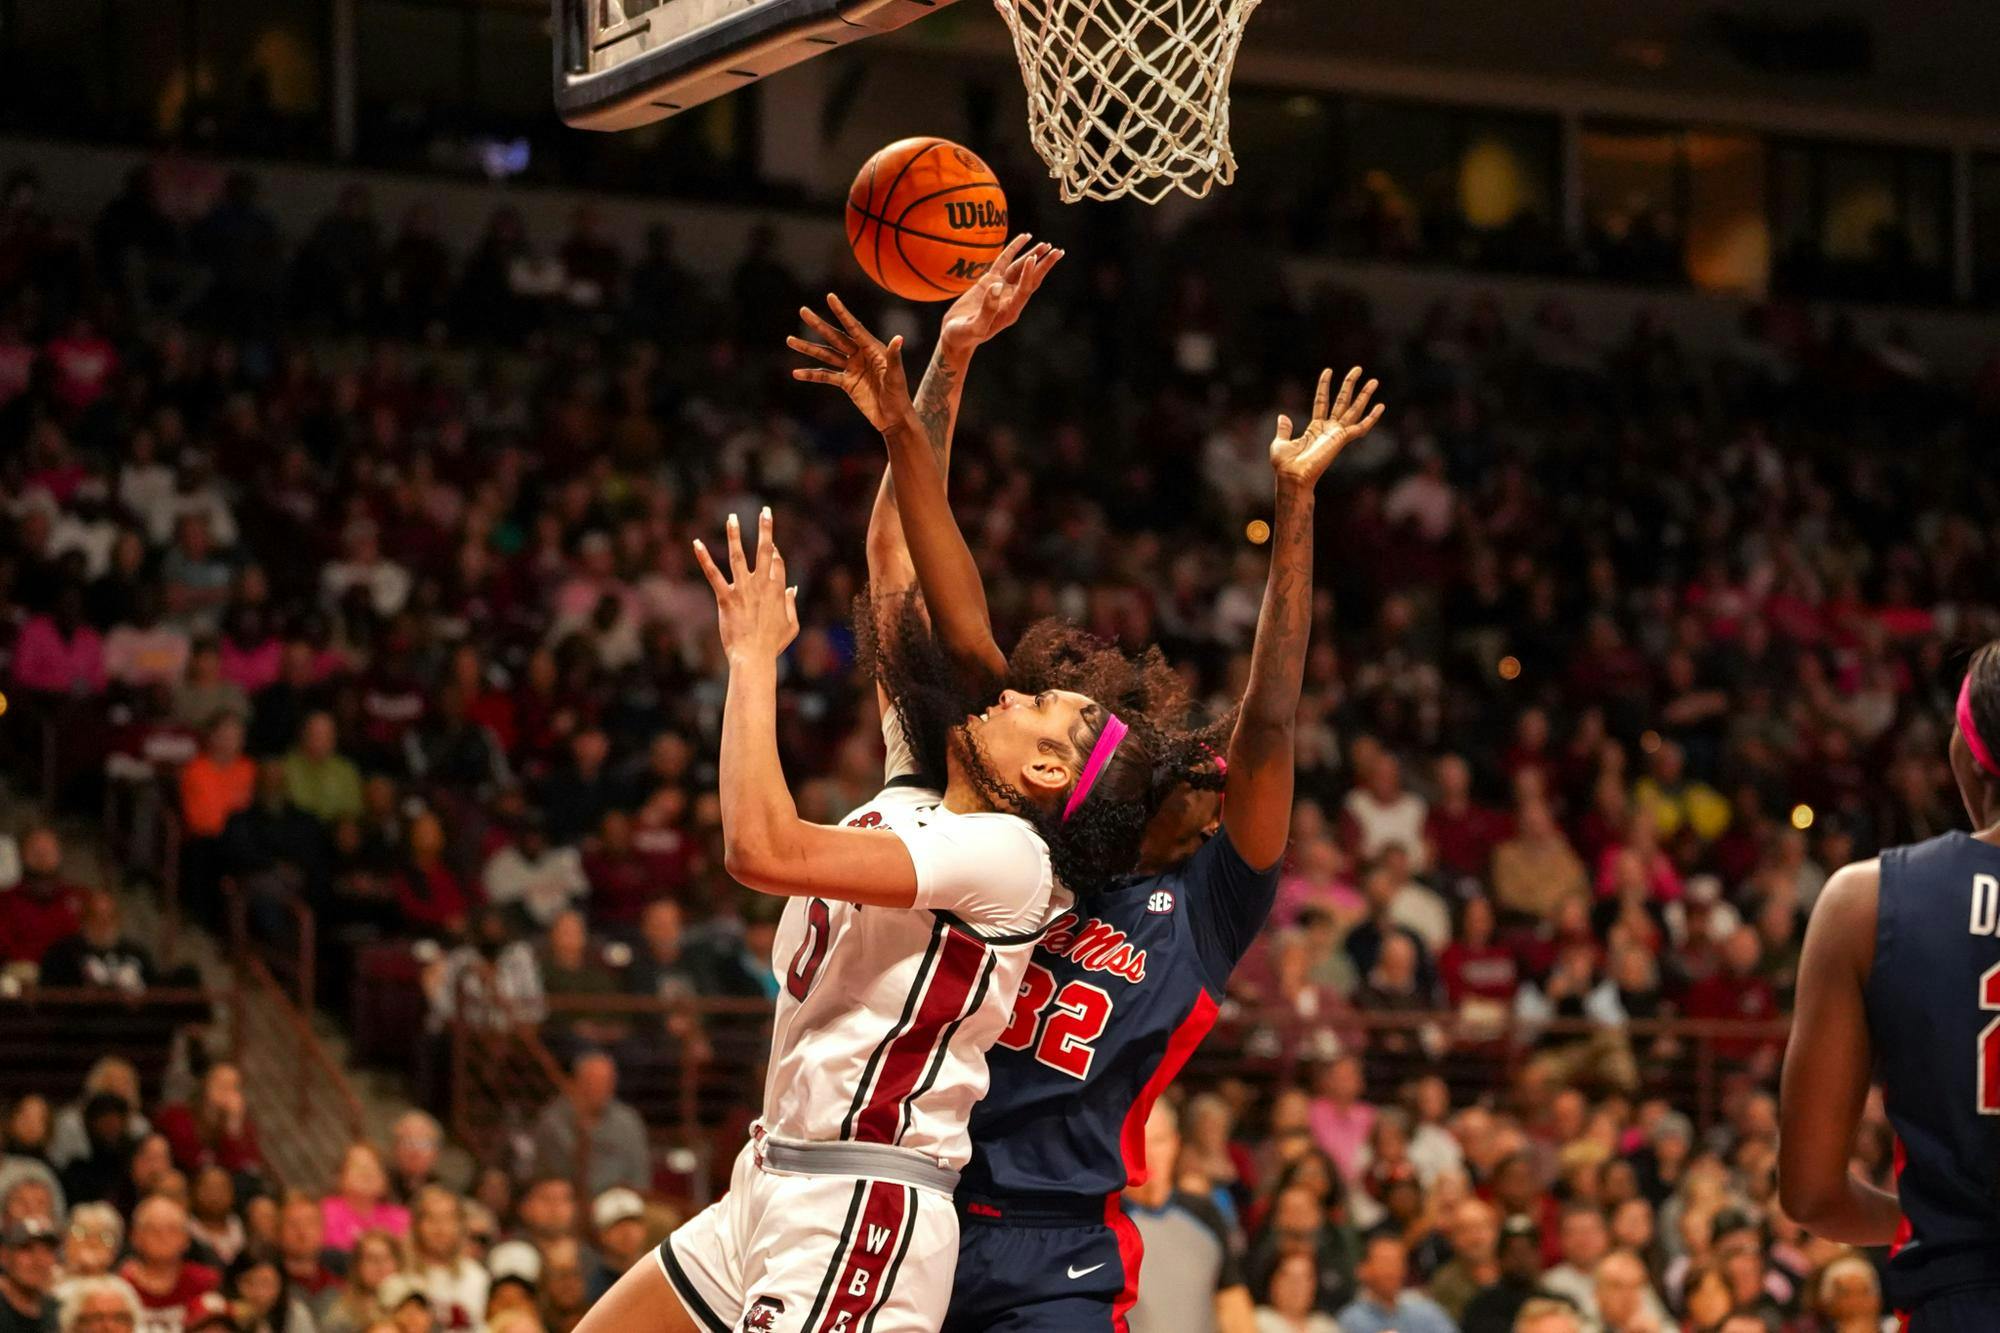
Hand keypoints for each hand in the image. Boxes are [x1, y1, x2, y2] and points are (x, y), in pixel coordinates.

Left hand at [693, 507, 798, 662]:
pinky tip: (696, 543)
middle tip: (766, 511)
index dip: (775, 553)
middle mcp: (761, 586)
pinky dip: (704, 558)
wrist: (754, 657)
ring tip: (732, 517)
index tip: (772, 546)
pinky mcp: (726, 598)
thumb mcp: (791, 626)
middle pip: (766, 551)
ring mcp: (743, 590)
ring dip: (735, 535)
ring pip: (739, 556)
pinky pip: (713, 574)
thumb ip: (792, 605)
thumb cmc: (772, 645)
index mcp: (777, 591)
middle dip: (766, 529)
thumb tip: (793, 589)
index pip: (777, 563)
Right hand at [788, 294, 911, 432]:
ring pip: (826, 354)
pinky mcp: (846, 382)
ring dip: (808, 347)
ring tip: (789, 340)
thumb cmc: (899, 394)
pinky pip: (826, 376)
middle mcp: (860, 354)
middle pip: (835, 336)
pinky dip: (811, 375)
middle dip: (819, 325)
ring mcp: (852, 368)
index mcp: (872, 348)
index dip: (842, 312)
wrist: (893, 417)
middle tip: (803, 311)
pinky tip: (796, 373)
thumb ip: (894, 357)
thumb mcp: (896, 375)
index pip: (853, 327)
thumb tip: (899, 338)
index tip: (830, 297)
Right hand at [939, 234, 1063, 353]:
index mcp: (1010, 311)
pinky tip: (1023, 239)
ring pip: (1019, 268)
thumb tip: (997, 286)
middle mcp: (1010, 299)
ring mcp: (1001, 289)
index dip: (1029, 274)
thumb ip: (987, 309)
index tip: (1032, 258)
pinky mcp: (990, 281)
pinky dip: (1014, 250)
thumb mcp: (974, 328)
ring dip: (1032, 256)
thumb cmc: (963, 336)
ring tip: (1046, 245)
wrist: (955, 336)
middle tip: (1058, 251)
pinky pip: (1004, 262)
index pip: (1024, 289)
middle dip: (1044, 265)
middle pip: (1030, 278)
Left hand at [1270, 366, 1384, 489]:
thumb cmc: (1285, 465)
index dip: (1324, 386)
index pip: (1322, 401)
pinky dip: (1371, 417)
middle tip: (1358, 369)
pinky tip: (1380, 406)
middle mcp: (1329, 430)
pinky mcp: (1342, 439)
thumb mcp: (1280, 443)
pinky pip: (1361, 427)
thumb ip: (1284, 429)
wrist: (1292, 476)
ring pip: (1354, 410)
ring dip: (1364, 395)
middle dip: (1350, 385)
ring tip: (1374, 380)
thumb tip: (1282, 416)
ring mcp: (1337, 434)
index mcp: (1315, 429)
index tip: (1328, 371)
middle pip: (1342, 401)